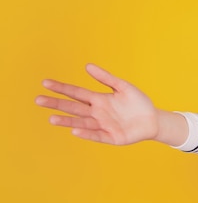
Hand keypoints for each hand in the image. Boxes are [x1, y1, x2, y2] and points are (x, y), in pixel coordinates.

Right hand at [36, 64, 158, 144]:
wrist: (153, 119)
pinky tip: (75, 131)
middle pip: (74, 108)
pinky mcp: (112, 137)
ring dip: (67, 121)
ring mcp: (103, 125)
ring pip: (81, 123)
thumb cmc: (138, 103)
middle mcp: (97, 113)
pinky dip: (87, 134)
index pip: (76, 93)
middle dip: (57, 104)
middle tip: (38, 100)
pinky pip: (97, 135)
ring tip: (52, 118)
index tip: (45, 83)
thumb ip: (106, 78)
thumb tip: (87, 65)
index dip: (62, 88)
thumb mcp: (123, 87)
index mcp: (99, 99)